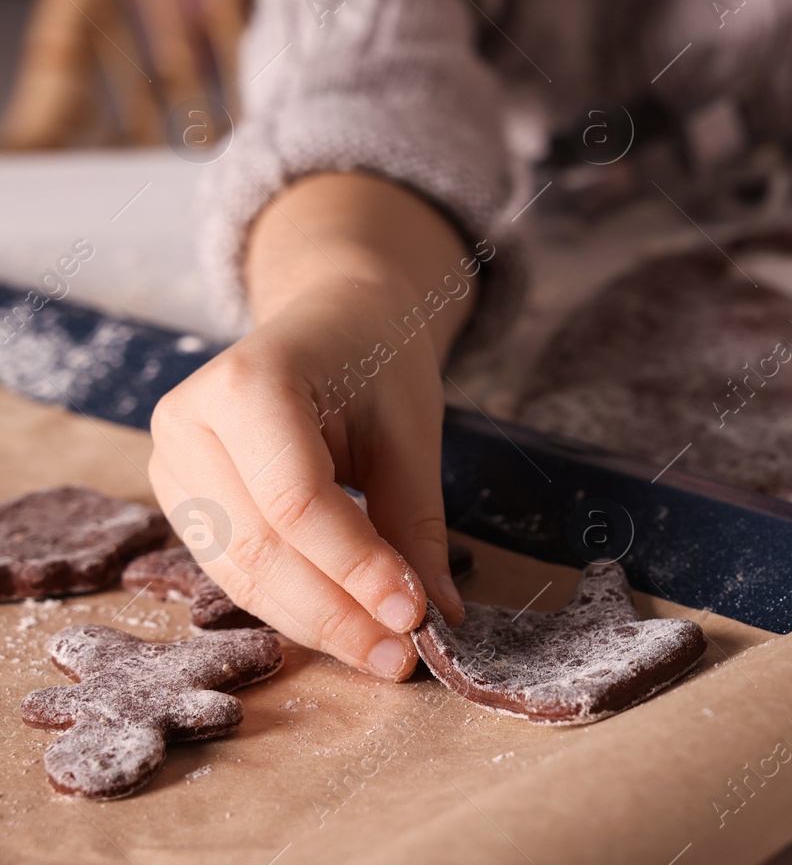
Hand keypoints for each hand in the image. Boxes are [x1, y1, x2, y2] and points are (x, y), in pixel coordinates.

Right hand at [149, 279, 465, 679]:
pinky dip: (294, 605)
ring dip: (316, 622)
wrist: (336, 318)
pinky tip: (347, 628)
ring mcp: (171, 463)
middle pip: (261, 547)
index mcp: (247, 383)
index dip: (356, 569)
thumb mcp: (412, 433)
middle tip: (403, 655)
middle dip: (337, 613)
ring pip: (242, 573)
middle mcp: (188, 422)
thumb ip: (416, 524)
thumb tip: (438, 618)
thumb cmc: (378, 361)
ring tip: (384, 653)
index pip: (298, 501)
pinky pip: (235, 570)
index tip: (416, 617)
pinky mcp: (180, 499)